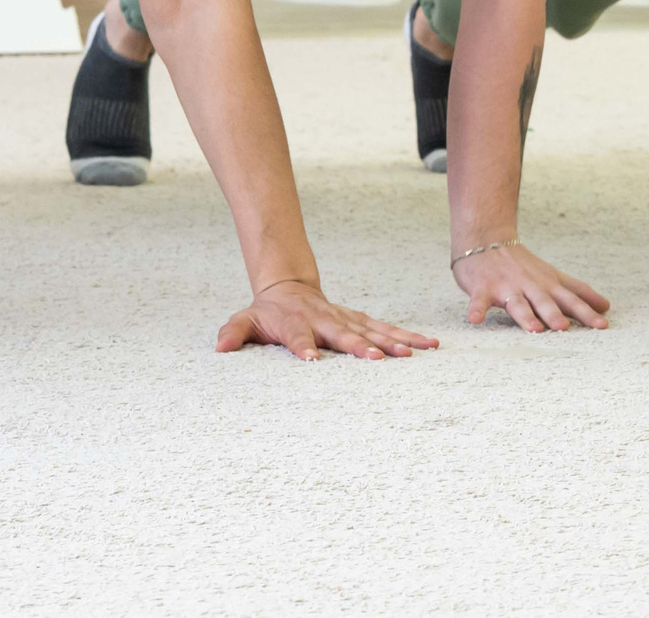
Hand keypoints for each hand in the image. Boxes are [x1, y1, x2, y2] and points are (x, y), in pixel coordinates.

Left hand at [215, 280, 440, 359]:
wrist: (289, 287)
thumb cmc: (266, 311)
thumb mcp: (244, 319)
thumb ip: (233, 333)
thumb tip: (220, 348)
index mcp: (295, 322)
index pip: (298, 336)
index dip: (303, 347)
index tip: (312, 360)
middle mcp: (324, 319)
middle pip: (343, 334)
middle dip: (359, 347)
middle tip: (376, 360)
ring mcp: (345, 319)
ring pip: (372, 330)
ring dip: (394, 342)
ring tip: (416, 353)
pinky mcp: (360, 320)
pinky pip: (385, 328)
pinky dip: (406, 336)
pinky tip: (428, 345)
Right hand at [453, 241, 609, 331]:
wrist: (486, 239)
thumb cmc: (523, 265)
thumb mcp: (553, 276)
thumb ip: (577, 292)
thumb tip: (606, 306)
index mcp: (547, 284)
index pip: (570, 299)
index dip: (586, 312)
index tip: (602, 325)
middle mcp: (530, 286)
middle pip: (544, 301)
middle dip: (554, 314)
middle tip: (564, 328)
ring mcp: (506, 286)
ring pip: (517, 303)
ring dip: (525, 316)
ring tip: (533, 329)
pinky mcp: (483, 288)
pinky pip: (479, 300)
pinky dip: (476, 309)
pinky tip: (475, 319)